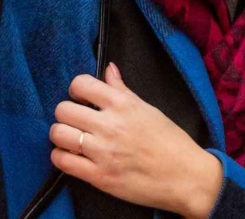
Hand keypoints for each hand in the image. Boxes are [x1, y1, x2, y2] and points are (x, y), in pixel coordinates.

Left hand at [50, 63, 222, 218]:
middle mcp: (110, 125)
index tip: (81, 98)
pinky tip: (71, 156)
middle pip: (63, 109)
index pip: (81, 84)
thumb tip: (108, 68)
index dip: (76, 90)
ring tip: (71, 138)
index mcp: (123, 105)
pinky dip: (60, 157)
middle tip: (75, 120)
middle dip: (66, 113)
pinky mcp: (99, 177)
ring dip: (61, 135)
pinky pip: (62, 162)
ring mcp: (103, 152)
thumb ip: (122, 89)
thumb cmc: (169, 141)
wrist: (185, 176)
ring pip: (58, 134)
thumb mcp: (148, 108)